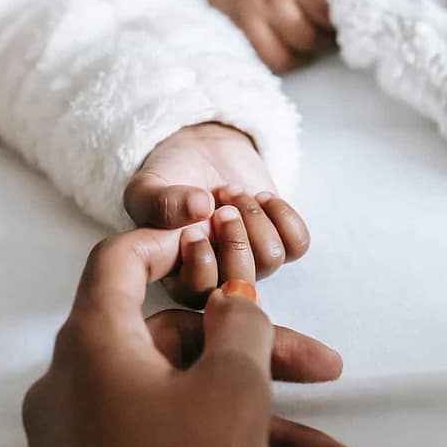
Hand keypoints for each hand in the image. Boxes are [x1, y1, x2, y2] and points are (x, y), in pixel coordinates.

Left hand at [23, 211, 368, 446]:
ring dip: (266, 437)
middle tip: (328, 373)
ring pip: (187, 413)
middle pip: (178, 348)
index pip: (117, 263)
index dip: (168, 240)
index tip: (212, 239)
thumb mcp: (231, 392)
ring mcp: (86, 442)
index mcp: (93, 345)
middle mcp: (78, 386)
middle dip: (263, 366)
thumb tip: (232, 300)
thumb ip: (240, 328)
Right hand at [124, 121, 308, 303]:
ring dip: (254, 217)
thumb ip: (160, 202)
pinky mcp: (279, 241)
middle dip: (234, 239)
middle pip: (242, 282)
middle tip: (221, 206)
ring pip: (271, 259)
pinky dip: (282, 214)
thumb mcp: (148, 187)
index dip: (202, 263)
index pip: (199, 295)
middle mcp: (219, 277)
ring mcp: (252, 262)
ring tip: (233, 192)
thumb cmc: (169, 177)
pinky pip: (298, 244)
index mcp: (180, 276)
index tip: (193, 229)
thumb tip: (200, 209)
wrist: (201, 151)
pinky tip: (261, 197)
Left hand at [190, 0, 334, 71]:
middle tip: (323, 30)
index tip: (300, 45)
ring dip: (328, 31)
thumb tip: (250, 25)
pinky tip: (342, 0)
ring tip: (335, 16)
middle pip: (292, 53)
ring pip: (312, 36)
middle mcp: (251, 12)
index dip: (289, 56)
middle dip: (310, 47)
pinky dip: (337, 11)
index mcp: (228, 14)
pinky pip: (326, 9)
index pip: (266, 59)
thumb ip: (230, 5)